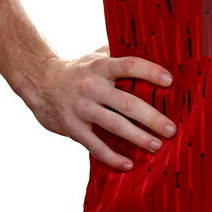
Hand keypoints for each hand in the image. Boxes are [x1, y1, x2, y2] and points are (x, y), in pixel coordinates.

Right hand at [26, 44, 176, 170]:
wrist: (40, 84)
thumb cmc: (78, 70)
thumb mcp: (95, 56)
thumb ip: (118, 54)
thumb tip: (150, 47)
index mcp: (101, 66)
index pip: (129, 65)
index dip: (150, 72)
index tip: (170, 81)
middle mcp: (92, 86)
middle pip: (126, 103)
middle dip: (151, 117)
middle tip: (171, 129)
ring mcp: (82, 108)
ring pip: (114, 125)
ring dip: (137, 137)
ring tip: (156, 146)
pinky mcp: (73, 128)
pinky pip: (95, 146)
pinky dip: (112, 157)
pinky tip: (128, 165)